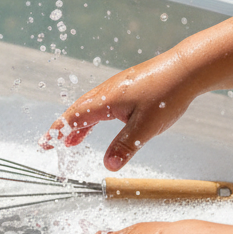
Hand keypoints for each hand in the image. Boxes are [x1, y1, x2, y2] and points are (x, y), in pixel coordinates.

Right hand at [41, 52, 196, 170]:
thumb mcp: (145, 128)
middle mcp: (107, 92)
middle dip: (65, 128)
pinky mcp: (128, 86)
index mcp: (106, 101)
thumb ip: (125, 147)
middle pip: (78, 111)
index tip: (45, 143)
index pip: (73, 117)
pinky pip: (103, 103)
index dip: (57, 131)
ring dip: (80, 124)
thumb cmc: (167, 94)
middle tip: (54, 143)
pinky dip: (95, 116)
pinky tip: (102, 122)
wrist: (187, 68)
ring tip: (74, 140)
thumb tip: (108, 166)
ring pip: (91, 107)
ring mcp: (117, 87)